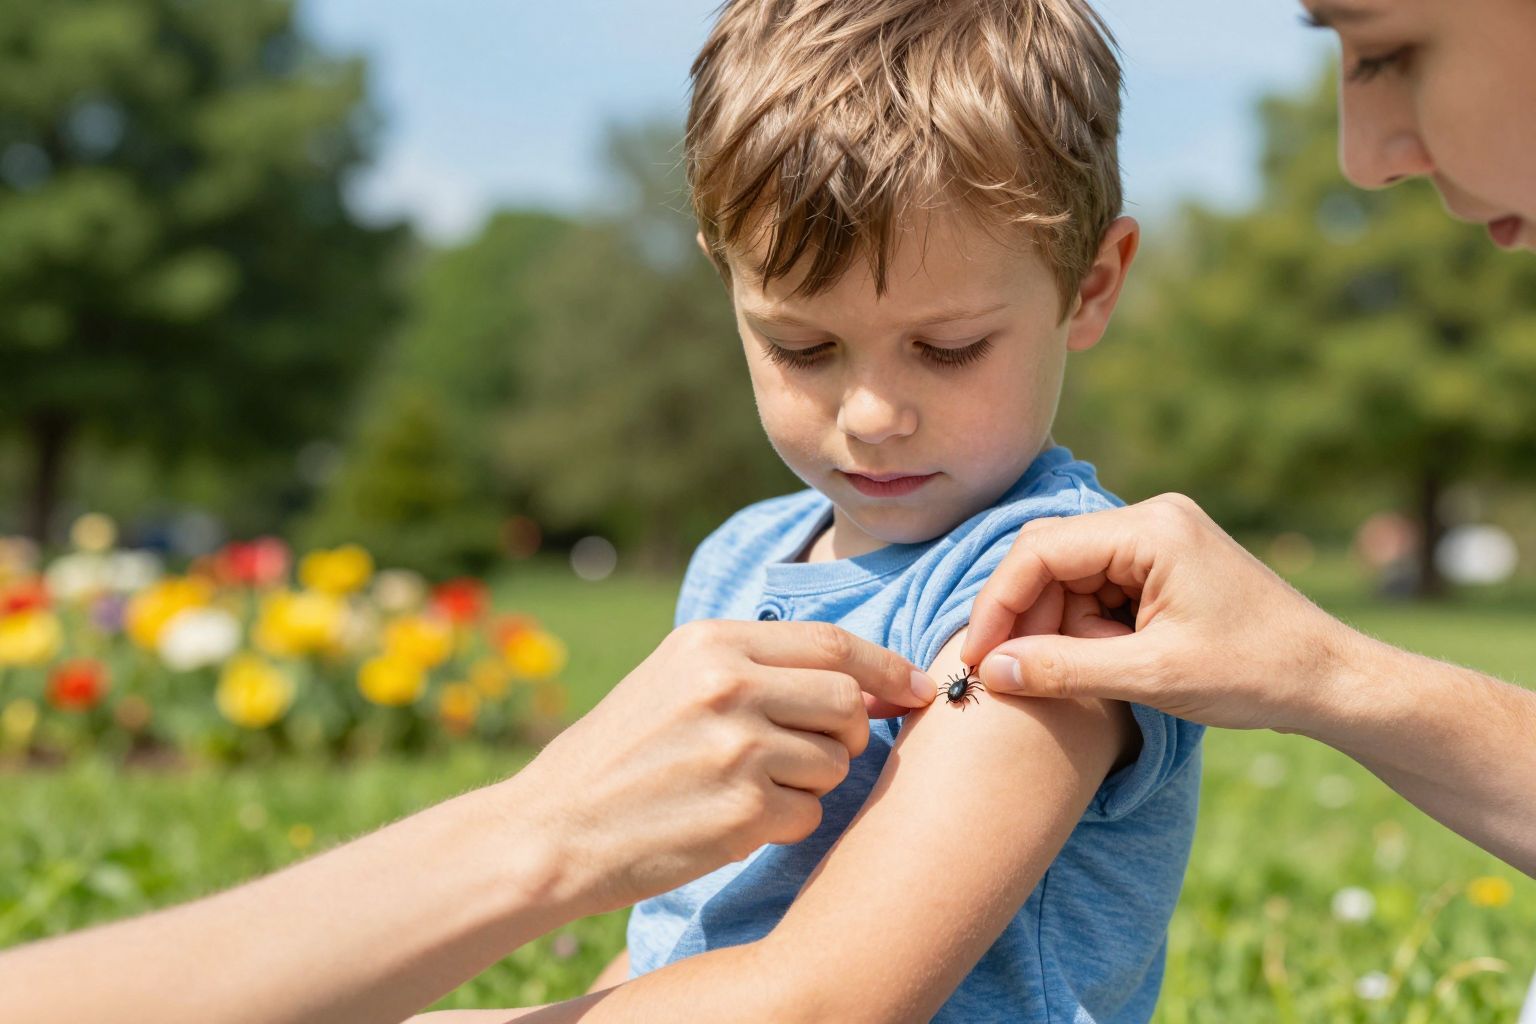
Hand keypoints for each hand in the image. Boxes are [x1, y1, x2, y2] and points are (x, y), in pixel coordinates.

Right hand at [510, 619, 935, 913]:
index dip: (888, 666)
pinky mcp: (742, 812)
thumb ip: (755, 665)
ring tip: (754, 785)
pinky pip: (809, 814)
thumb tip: (860, 674)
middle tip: (812, 749)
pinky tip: (737, 819)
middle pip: (847, 699)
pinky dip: (787, 821)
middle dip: (848, 728)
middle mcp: (729, 686)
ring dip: (813, 781)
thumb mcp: (674, 677)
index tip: (919, 687)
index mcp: (712, 642)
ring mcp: (737, 749)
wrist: (554, 829)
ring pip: (835, 762)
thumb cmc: (620, 753)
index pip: (834, 643)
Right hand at [958, 493, 1358, 732]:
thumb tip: (990, 672)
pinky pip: (1099, 586)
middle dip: (1024, 617)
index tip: (977, 658)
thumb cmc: (1257, 674)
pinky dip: (1086, 626)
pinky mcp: (1166, 564)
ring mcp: (1160, 538)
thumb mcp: (1152, 678)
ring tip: (1072, 674)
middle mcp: (1152, 518)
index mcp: (1151, 529)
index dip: (998, 605)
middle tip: (1009, 675)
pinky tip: (1100, 662)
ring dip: (1057, 626)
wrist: (1333, 680)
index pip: (1041, 552)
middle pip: (1050, 558)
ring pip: (1070, 576)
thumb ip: (1065, 670)